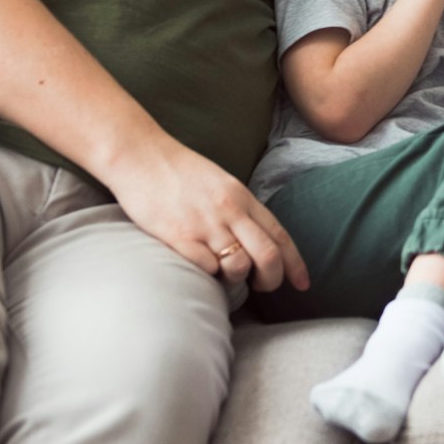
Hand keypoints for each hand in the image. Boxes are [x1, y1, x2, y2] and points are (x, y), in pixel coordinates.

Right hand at [104, 135, 309, 293]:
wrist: (140, 156)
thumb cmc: (178, 171)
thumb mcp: (220, 183)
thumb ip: (239, 209)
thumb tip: (255, 239)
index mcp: (242, 197)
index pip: (279, 235)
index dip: (295, 263)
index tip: (304, 284)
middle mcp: (229, 211)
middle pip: (268, 256)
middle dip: (272, 280)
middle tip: (262, 287)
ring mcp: (205, 225)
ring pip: (239, 266)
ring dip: (236, 279)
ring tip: (225, 275)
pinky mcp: (179, 237)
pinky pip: (206, 269)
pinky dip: (208, 275)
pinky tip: (200, 268)